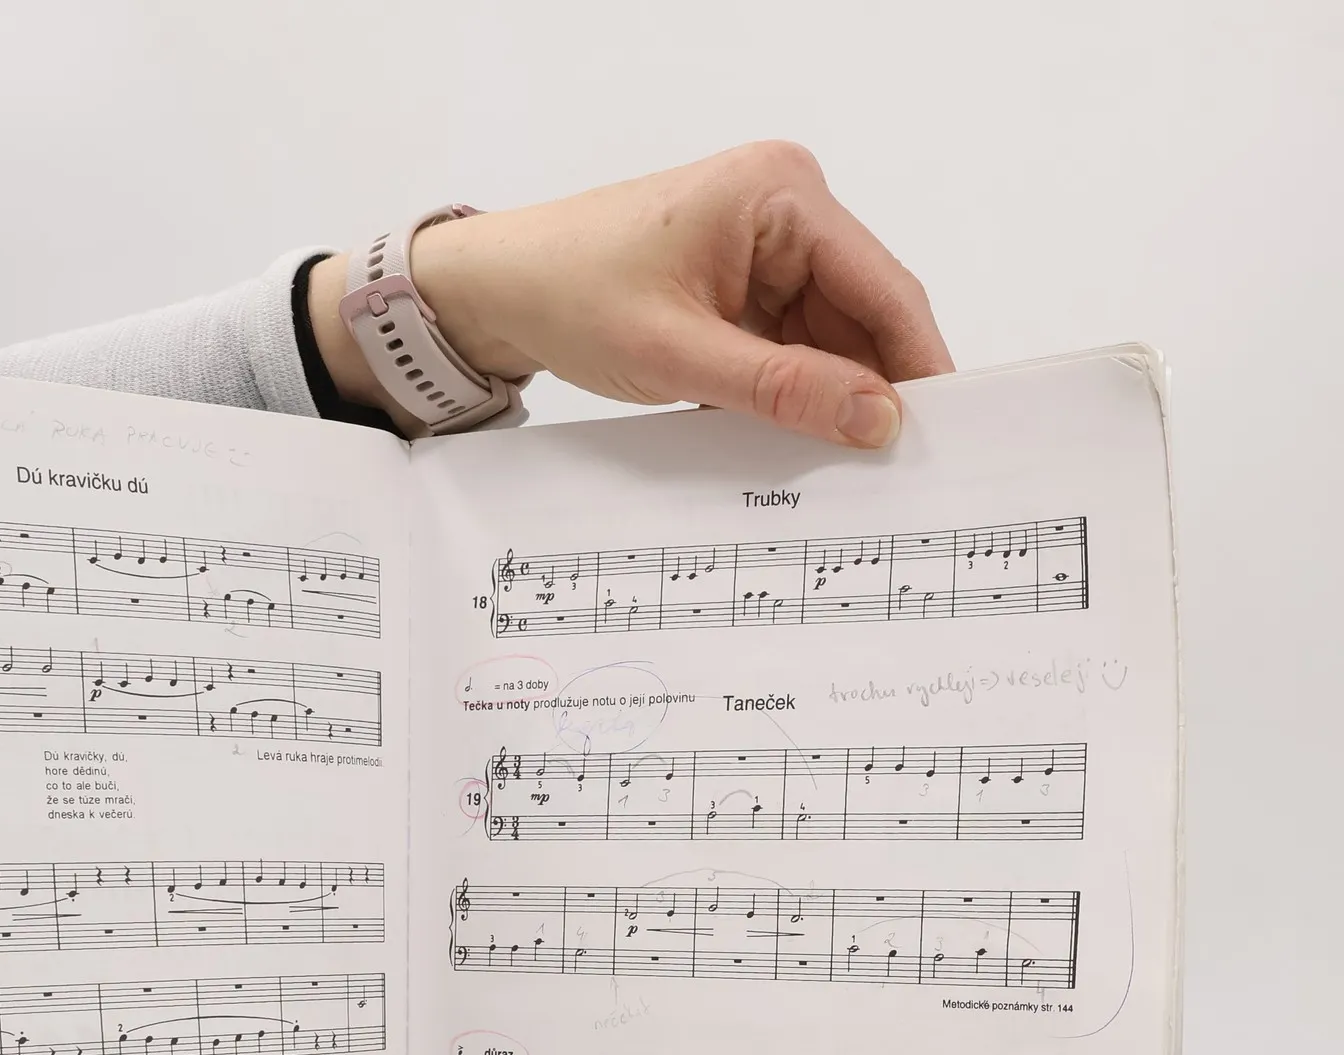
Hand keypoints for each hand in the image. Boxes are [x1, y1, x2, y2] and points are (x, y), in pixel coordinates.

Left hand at [311, 142, 951, 445]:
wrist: (498, 290)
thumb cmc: (570, 294)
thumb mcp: (679, 354)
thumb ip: (783, 388)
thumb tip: (877, 419)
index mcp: (782, 193)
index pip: (883, 287)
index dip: (919, 365)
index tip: (943, 436)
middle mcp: (788, 208)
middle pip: (864, 316)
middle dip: (874, 390)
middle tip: (897, 474)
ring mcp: (768, 248)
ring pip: (831, 339)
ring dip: (830, 400)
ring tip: (842, 472)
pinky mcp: (744, 286)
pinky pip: (792, 347)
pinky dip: (793, 394)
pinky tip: (795, 443)